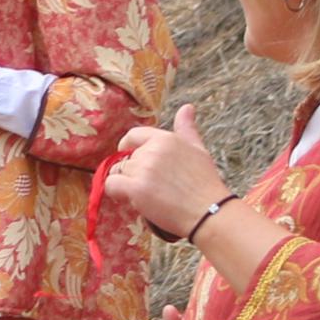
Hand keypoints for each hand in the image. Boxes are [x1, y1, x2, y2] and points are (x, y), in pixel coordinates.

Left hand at [107, 106, 227, 237]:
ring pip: (117, 172)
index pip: (133, 135)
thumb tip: (186, 107)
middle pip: (125, 159)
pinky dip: (116, 193)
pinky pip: (110, 185)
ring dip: (126, 184)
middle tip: (151, 187)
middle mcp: (152, 150)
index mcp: (166, 139)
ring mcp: (143, 168)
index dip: (127, 148)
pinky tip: (132, 199)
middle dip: (132, 173)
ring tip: (147, 195)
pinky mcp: (135, 187)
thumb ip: (187, 129)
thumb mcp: (198, 149)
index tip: (130, 158)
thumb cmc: (204, 183)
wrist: (208, 211)